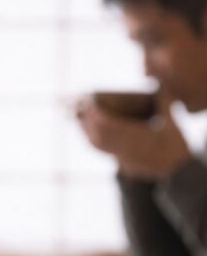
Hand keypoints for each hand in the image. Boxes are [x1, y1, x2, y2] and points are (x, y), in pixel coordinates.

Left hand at [75, 95, 191, 180]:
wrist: (177, 173)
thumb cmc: (176, 146)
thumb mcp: (172, 122)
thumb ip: (165, 103)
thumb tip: (160, 83)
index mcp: (136, 137)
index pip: (109, 125)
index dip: (96, 114)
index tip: (88, 102)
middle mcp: (125, 149)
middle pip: (97, 135)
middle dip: (85, 120)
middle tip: (78, 106)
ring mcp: (121, 158)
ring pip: (97, 145)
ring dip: (85, 131)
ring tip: (79, 118)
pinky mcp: (121, 163)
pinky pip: (103, 152)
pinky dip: (92, 141)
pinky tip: (89, 134)